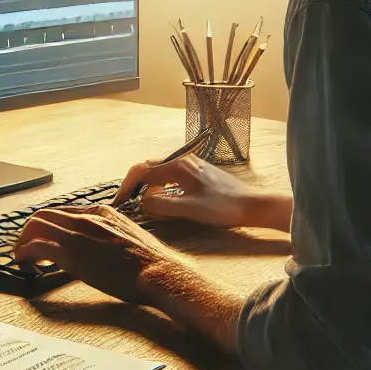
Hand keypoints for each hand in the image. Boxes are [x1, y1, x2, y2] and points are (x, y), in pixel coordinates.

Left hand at [12, 203, 188, 306]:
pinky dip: (25, 252)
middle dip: (30, 230)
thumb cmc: (150, 262)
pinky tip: (24, 262)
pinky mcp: (71, 253)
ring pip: (36, 226)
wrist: (159, 272)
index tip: (44, 238)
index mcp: (101, 212)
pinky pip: (37, 246)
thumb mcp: (128, 237)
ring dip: (24, 241)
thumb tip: (100, 247)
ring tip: (22, 255)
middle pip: (45, 215)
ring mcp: (78, 234)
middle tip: (26, 246)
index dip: (49, 225)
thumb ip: (109, 235)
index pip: (63, 211)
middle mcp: (87, 218)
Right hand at [112, 155, 290, 230]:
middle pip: (147, 167)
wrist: (252, 205)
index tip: (118, 202)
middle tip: (125, 202)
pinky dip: (159, 185)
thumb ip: (162, 205)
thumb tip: (141, 203)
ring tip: (139, 202)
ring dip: (146, 185)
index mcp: (178, 165)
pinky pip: (169, 175)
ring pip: (158, 171)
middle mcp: (182, 160)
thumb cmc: (224, 208)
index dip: (126, 187)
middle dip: (133, 184)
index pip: (141, 171)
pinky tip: (161, 199)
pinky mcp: (196, 172)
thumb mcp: (190, 209)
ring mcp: (190, 164)